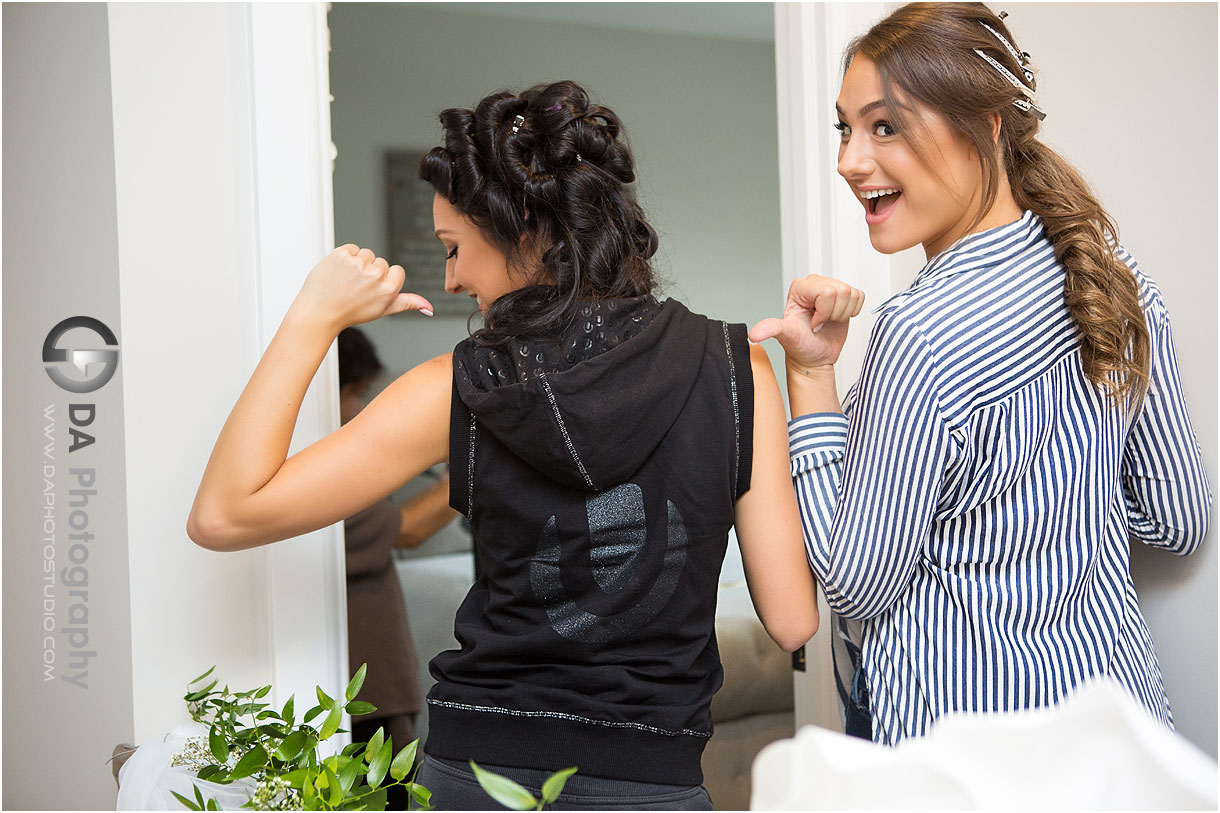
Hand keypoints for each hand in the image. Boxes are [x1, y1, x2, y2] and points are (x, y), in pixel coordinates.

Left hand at [292, 245, 433, 331]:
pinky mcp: (342, 254)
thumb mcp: (383, 309)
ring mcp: (358, 263)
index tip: (370, 291)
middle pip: (380, 262)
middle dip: (369, 272)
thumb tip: (429, 308)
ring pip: (366, 254)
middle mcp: (376, 275)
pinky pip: (351, 248)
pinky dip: (344, 257)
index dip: (383, 280)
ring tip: (346, 281)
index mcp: (389, 288)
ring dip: (357, 264)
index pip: (396, 271)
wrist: (320, 312)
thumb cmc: (351, 312)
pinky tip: (338, 272)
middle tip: (355, 288)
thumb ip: (408, 303)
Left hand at [749, 275, 864, 371]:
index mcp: (800, 288)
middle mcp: (815, 284)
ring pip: (851, 293)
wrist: (813, 357)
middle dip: (833, 313)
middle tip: (820, 323)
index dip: (823, 311)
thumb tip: (753, 335)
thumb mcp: (785, 336)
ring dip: (842, 314)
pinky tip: (837, 319)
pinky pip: (859, 297)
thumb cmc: (800, 347)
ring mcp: (831, 288)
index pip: (826, 291)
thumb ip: (770, 330)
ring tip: (828, 322)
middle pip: (840, 291)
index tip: (813, 323)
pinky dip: (851, 313)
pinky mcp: (846, 296)